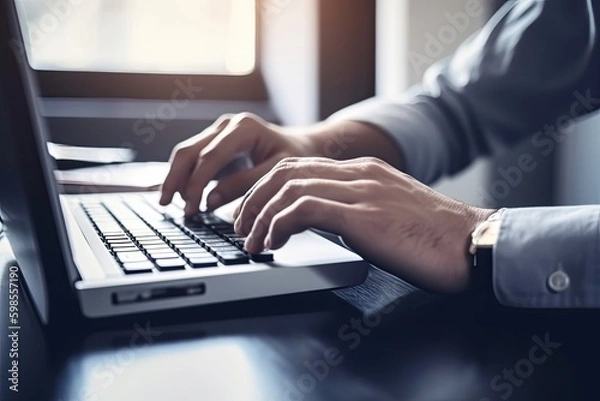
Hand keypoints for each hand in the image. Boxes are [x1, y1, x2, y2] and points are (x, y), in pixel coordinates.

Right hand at [160, 113, 313, 214]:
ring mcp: (219, 131)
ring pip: (186, 153)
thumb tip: (210, 200)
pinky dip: (184, 176)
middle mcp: (227, 125)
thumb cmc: (294, 157)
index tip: (192, 208)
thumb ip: (244, 185)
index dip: (197, 183)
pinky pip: (193, 158)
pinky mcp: (216, 142)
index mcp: (243, 128)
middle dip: (176, 178)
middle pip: (190, 151)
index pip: (210, 157)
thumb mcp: (276, 172)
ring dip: (176, 178)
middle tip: (166, 204)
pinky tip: (181, 195)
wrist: (303, 145)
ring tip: (171, 203)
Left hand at [234, 157, 493, 292]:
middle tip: (241, 226)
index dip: (267, 188)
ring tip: (251, 241)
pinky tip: (273, 243)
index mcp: (365, 171)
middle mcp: (359, 174)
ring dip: (260, 215)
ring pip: (288, 187)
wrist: (473, 244)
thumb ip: (358, 208)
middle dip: (253, 199)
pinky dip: (278, 225)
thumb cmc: (435, 238)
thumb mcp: (390, 213)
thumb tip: (324, 223)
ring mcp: (361, 191)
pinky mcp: (362, 215)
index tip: (254, 213)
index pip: (300, 167)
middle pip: (285, 172)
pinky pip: (303, 209)